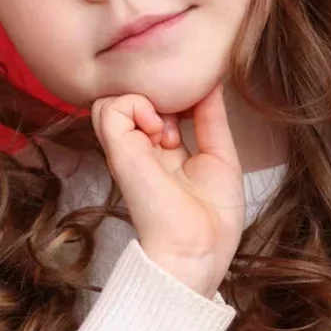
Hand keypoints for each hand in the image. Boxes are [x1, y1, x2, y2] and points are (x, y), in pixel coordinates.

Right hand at [90, 81, 245, 295]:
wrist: (199, 249)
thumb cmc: (213, 217)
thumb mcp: (220, 155)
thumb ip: (212, 117)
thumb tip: (212, 81)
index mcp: (162, 152)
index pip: (155, 105)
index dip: (175, 94)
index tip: (198, 107)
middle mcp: (140, 148)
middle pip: (136, 97)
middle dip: (163, 94)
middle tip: (184, 120)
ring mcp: (126, 149)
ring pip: (114, 97)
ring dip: (146, 101)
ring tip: (169, 130)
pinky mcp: (118, 152)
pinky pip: (109, 107)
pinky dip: (136, 106)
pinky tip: (159, 132)